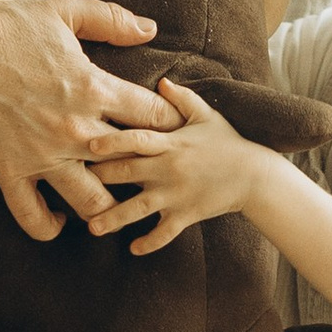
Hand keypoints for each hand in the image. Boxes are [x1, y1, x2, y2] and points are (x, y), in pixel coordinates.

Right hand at [0, 0, 182, 240]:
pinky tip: (61, 216)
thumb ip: (110, 19)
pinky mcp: (9, 173)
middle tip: (148, 169)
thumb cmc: (4, 24)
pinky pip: (35, 219)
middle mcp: (75, 130)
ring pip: (95, 205)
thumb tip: (150, 29)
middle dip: (147, 170)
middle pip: (135, 167)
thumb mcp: (62, 8)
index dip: (169, 124)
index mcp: (93, 88)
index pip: (155, 119)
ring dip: (108, 205)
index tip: (167, 127)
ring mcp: (41, 157)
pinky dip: (52, 226)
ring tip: (108, 197)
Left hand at [83, 77, 265, 251]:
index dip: (111, 142)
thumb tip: (162, 82)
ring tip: (94, 227)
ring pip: (139, 209)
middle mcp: (169, 169)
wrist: (255, 176)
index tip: (88, 145)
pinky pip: (164, 233)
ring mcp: (176, 195)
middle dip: (101, 178)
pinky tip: (133, 249)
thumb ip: (182, 98)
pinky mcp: (186, 215)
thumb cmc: (229, 143)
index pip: (136, 140)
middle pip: (128, 174)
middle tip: (75, 182)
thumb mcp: (206, 115)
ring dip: (114, 219)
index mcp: (171, 143)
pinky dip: (149, 242)